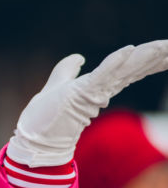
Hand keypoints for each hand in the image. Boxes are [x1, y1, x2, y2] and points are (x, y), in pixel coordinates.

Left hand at [8, 40, 167, 165]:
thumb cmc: (45, 119)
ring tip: (165, 47)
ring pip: (125, 70)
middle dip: (157, 57)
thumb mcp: (58, 85)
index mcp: (98, 86)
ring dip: (145, 57)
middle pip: (134, 68)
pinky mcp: (82, 94)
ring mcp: (93, 93)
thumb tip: (78, 57)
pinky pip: (101, 75)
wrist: (33, 140)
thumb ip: (68, 70)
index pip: (129, 68)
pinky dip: (115, 62)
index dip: (149, 58)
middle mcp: (101, 90)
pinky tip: (130, 50)